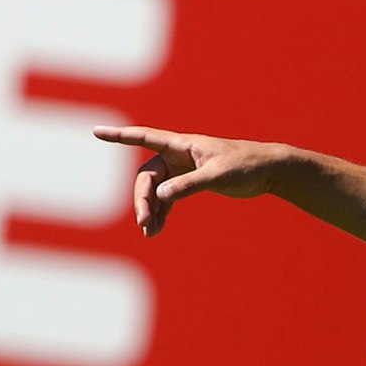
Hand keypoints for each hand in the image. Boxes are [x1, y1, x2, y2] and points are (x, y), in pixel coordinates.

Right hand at [96, 125, 286, 236]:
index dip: (120, 136)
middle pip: (148, 176)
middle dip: (143, 199)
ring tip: (150, 233)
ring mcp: (183, 170)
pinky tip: (157, 229)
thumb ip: (189, 185)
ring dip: (151, 209)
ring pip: (157, 190)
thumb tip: (160, 195)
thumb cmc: (246, 166)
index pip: (145, 137)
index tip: (97, 132)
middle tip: (145, 223)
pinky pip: (168, 198)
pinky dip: (163, 212)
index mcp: (183, 145)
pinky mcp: (191, 183)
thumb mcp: (218, 176)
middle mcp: (179, 155)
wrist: (268, 170)